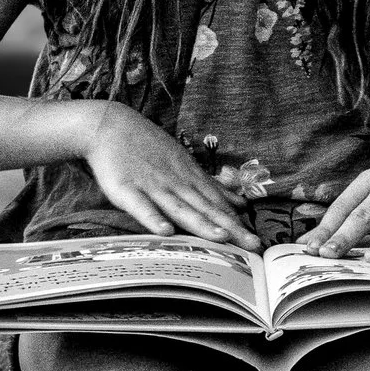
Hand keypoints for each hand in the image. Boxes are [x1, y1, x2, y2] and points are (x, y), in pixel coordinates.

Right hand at [80, 102, 260, 246]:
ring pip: (180, 209)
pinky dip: (153, 218)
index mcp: (191, 179)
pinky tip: (165, 232)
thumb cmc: (149, 147)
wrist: (110, 125)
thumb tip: (241, 203)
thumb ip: (211, 187)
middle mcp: (177, 184)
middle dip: (232, 228)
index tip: (259, 242)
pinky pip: (141, 207)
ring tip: (221, 238)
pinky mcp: (125, 189)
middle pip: (207, 210)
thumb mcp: (186, 164)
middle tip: (254, 245)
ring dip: (201, 223)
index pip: (219, 205)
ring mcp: (152, 186)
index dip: (238, 223)